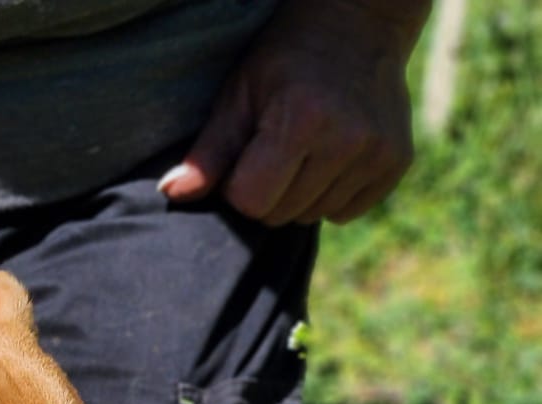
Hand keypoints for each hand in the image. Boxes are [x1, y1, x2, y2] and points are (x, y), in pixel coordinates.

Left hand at [159, 0, 427, 225]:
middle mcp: (347, 140)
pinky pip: (343, 213)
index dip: (239, 185)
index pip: (251, 201)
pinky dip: (331, 194)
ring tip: (306, 147)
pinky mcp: (396, 163)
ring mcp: (377, 153)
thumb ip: (209, 151)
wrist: (361, 21)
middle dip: (268, 191)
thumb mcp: (241, 92)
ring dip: (299, 194)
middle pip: (279, 215)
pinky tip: (332, 154)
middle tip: (278, 146)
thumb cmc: (288, 57)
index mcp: (303, 120)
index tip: (248, 153)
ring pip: (311, 217)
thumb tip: (170, 194)